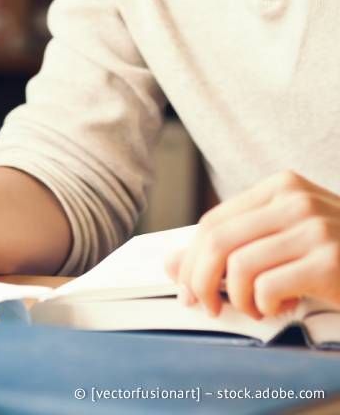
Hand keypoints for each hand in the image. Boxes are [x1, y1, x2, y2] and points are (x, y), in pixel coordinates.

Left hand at [166, 171, 339, 318]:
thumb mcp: (287, 239)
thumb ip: (235, 245)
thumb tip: (171, 265)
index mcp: (282, 187)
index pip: (213, 222)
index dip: (190, 259)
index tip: (185, 286)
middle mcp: (297, 200)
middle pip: (216, 241)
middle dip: (198, 280)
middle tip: (203, 306)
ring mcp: (317, 228)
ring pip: (238, 266)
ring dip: (237, 299)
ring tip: (257, 308)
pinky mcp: (330, 261)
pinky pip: (267, 286)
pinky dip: (264, 305)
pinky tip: (281, 307)